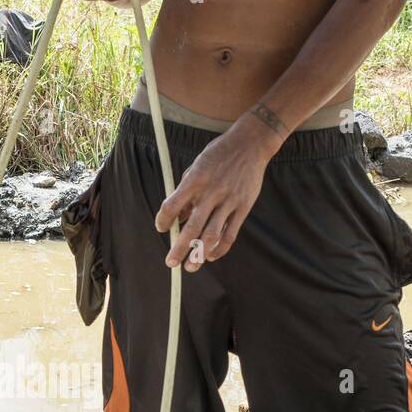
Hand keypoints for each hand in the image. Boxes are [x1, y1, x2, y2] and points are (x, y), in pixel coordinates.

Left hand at [155, 120, 273, 270]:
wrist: (250, 144)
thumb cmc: (218, 154)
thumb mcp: (196, 167)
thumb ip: (186, 192)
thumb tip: (178, 218)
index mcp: (194, 180)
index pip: (172, 206)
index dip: (163, 220)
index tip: (161, 228)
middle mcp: (211, 193)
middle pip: (192, 227)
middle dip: (179, 248)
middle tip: (171, 262)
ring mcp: (228, 201)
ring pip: (212, 235)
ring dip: (199, 254)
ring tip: (190, 266)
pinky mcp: (243, 207)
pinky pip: (231, 233)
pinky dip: (220, 248)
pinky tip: (210, 256)